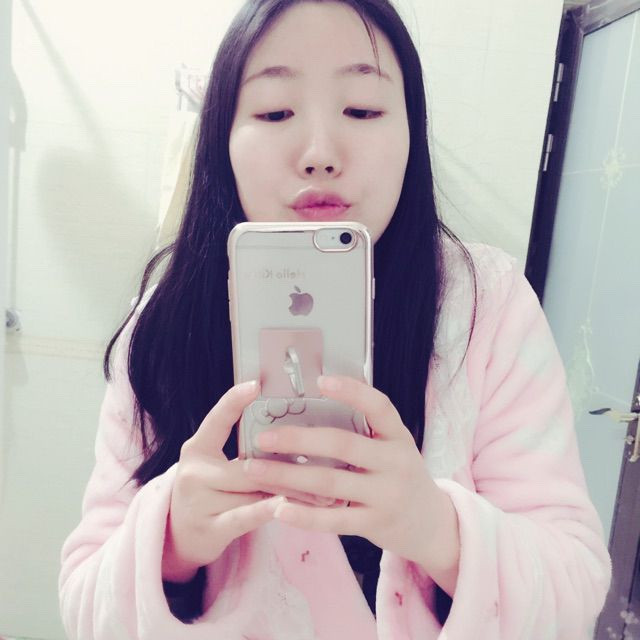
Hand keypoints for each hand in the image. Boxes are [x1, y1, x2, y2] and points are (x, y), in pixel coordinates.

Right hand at [163, 380, 338, 582]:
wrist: (177, 537)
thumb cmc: (209, 494)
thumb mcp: (215, 467)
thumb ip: (244, 454)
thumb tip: (292, 439)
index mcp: (197, 449)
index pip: (216, 420)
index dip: (234, 400)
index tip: (256, 385)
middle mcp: (194, 472)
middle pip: (247, 464)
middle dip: (287, 465)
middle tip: (322, 459)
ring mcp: (198, 502)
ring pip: (253, 491)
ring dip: (290, 492)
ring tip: (322, 492)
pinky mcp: (208, 529)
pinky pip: (245, 516)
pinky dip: (268, 509)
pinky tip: (288, 505)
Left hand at [242, 375, 451, 568]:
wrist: (430, 523)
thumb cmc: (399, 474)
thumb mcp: (393, 446)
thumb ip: (366, 429)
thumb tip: (319, 397)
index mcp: (398, 436)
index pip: (379, 407)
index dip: (352, 391)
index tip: (321, 380)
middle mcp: (395, 463)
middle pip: (343, 445)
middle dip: (299, 440)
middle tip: (264, 437)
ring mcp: (386, 495)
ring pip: (331, 483)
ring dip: (289, 476)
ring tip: (256, 469)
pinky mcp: (375, 524)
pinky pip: (334, 521)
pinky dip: (304, 516)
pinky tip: (279, 508)